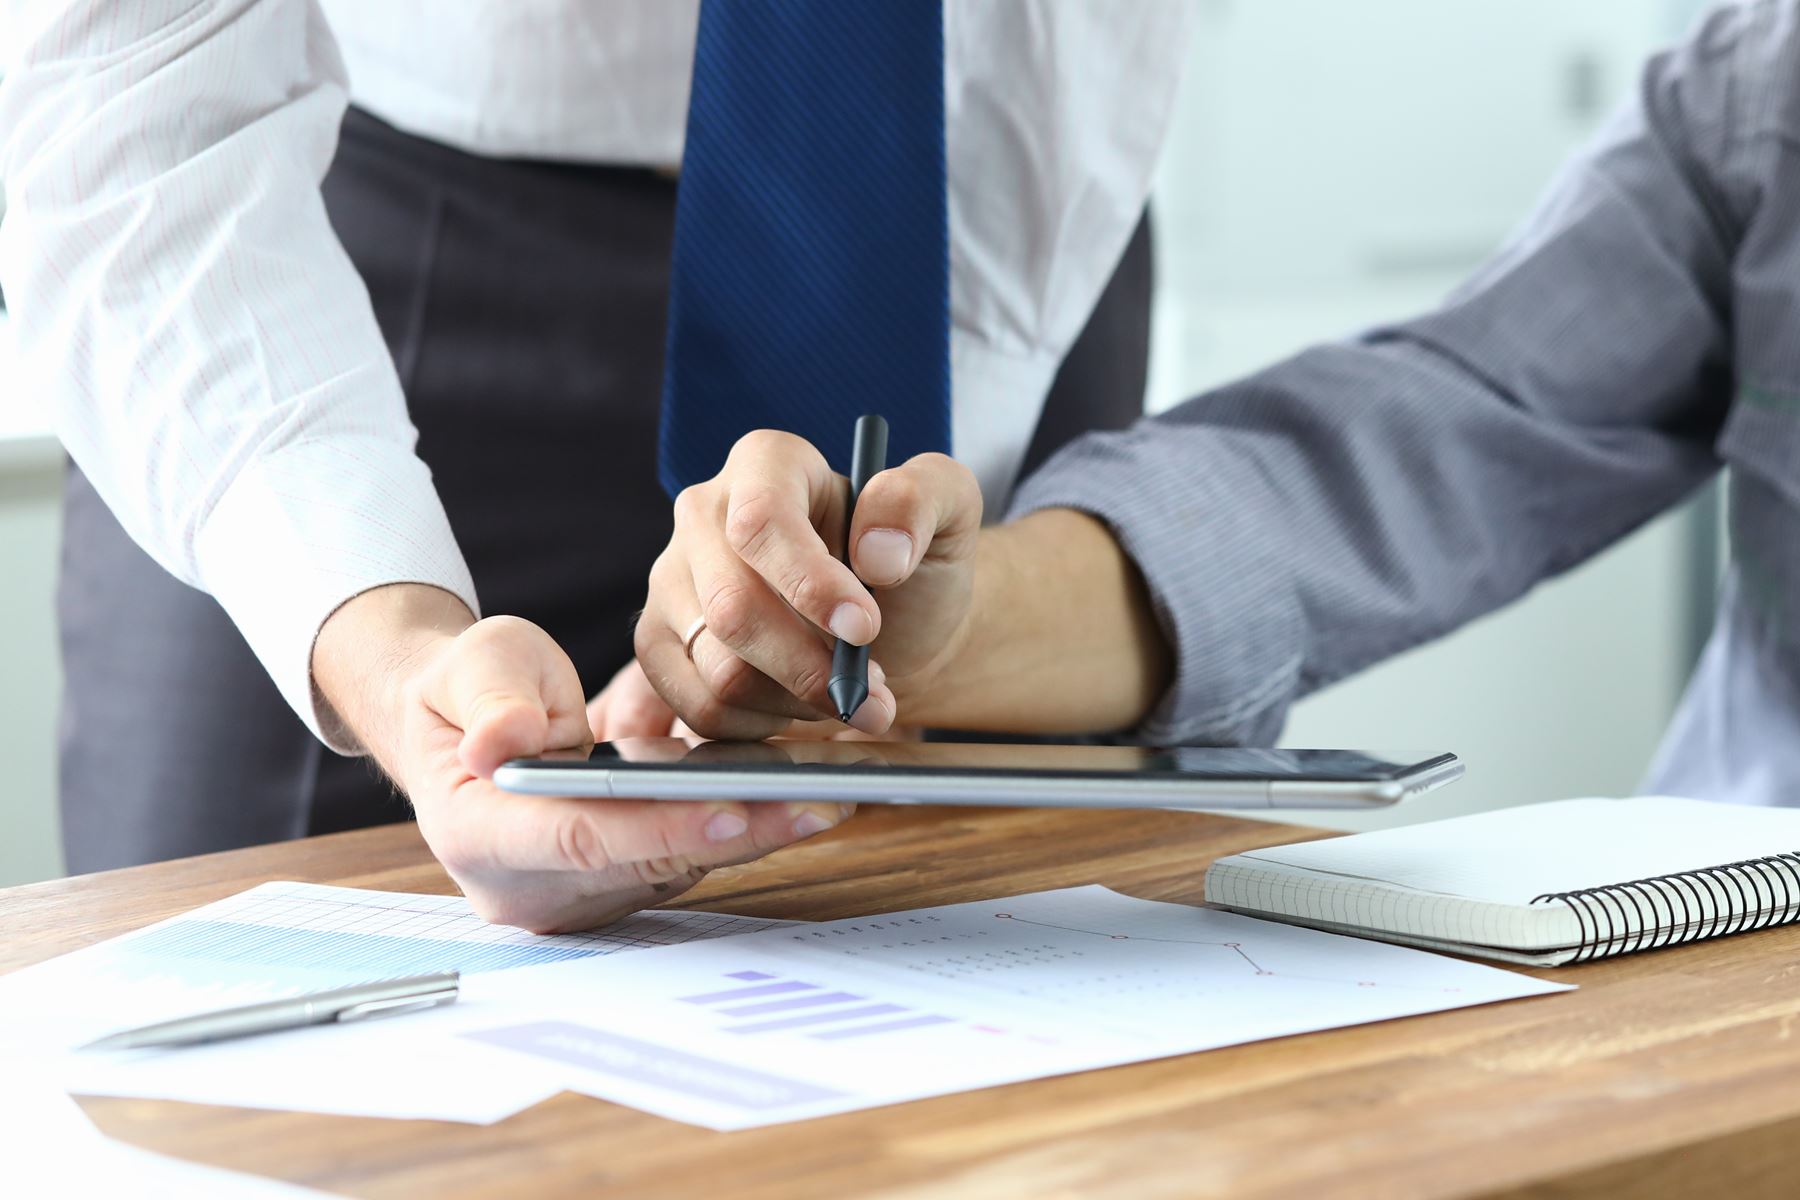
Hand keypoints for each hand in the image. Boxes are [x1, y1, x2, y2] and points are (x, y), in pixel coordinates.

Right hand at [313, 585, 847, 932]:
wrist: (470, 722)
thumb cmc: (467, 692)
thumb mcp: (469, 669)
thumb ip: (490, 701)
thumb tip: (505, 741)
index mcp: (483, 838)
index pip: (579, 840)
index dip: (658, 829)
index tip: (730, 810)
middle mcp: (540, 886)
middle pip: (653, 861)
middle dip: (744, 831)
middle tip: (825, 800)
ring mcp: (591, 890)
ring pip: (690, 861)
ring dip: (767, 825)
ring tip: (844, 785)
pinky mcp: (635, 876)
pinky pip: (701, 848)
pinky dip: (756, 813)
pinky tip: (818, 778)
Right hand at [636, 430, 982, 738]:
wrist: (890, 624)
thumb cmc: (912, 562)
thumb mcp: (949, 509)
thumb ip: (922, 499)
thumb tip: (877, 550)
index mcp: (766, 463)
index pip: (761, 521)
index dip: (809, 584)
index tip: (863, 629)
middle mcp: (703, 512)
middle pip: (732, 608)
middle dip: (811, 666)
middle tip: (873, 691)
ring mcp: (672, 580)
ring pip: (718, 667)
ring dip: (797, 702)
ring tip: (849, 697)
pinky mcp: (659, 642)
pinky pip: (697, 706)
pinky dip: (762, 725)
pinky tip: (799, 708)